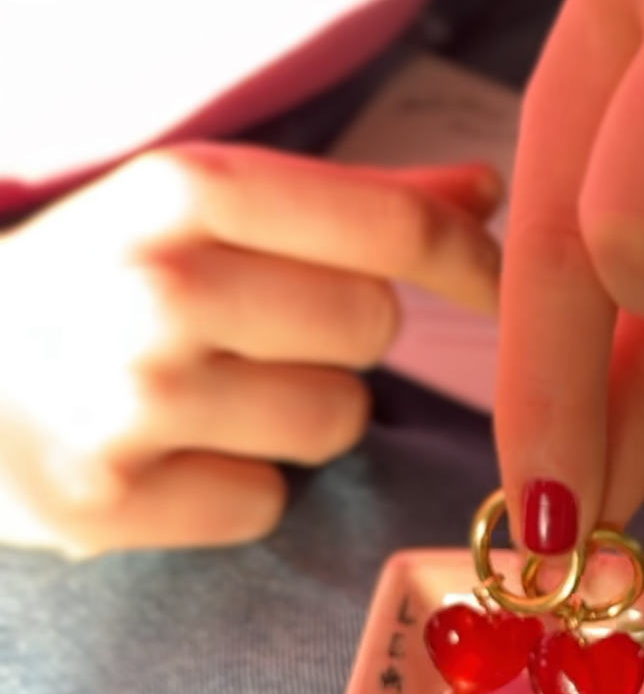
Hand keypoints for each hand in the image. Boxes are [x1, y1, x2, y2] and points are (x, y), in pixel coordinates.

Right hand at [0, 144, 503, 556]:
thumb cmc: (100, 274)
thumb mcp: (198, 202)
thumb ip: (353, 197)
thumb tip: (489, 189)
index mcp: (187, 189)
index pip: (390, 226)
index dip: (467, 259)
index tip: (493, 283)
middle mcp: (158, 287)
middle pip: (374, 328)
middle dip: (344, 336)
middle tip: (260, 330)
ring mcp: (126, 401)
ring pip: (334, 423)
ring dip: (300, 415)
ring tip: (211, 391)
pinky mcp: (103, 504)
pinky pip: (263, 504)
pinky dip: (235, 488)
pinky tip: (169, 454)